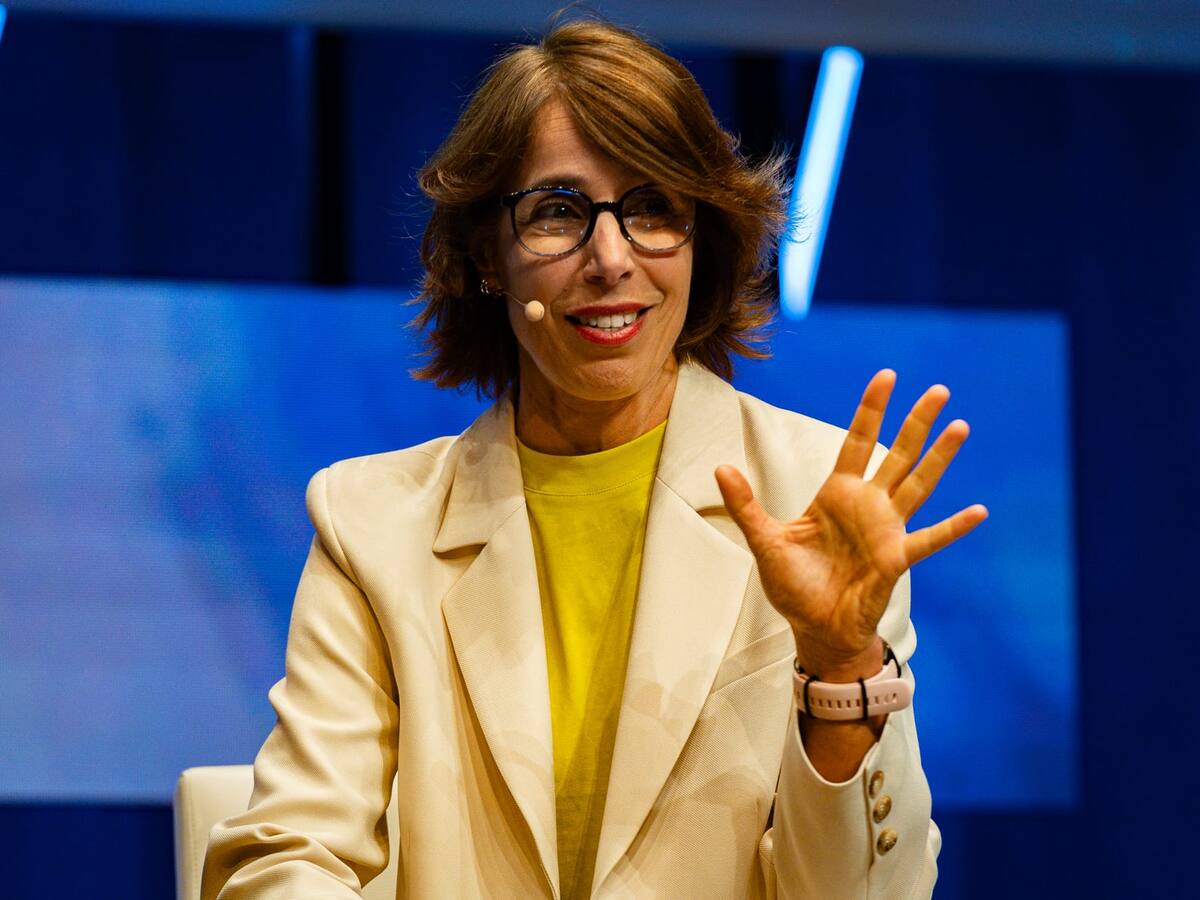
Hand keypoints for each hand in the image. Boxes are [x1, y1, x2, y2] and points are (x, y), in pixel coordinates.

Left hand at [715, 370, 987, 679]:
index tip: (887, 376)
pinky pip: (930, 539)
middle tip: (938, 389)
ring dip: (939, 458)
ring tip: (960, 426)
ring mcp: (886, 529)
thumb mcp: (765, 540)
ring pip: (918, 484)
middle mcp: (868, 505)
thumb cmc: (794, 585)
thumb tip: (720, 468)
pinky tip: (979, 511)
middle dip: (916, 422)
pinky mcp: (896, 558)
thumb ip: (747, 504)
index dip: (872, 409)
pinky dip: (953, 527)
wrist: (815, 628)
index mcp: (837, 494)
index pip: (858, 441)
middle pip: (897, 453)